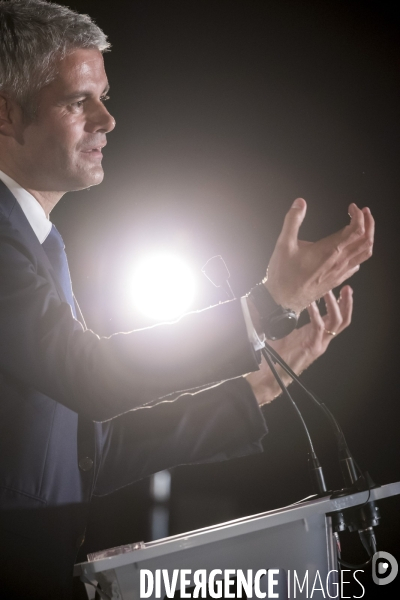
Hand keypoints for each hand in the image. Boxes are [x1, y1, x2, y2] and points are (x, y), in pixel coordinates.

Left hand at [245, 286, 352, 405]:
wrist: (270, 375)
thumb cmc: (275, 353)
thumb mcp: (285, 331)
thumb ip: (290, 318)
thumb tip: (285, 300)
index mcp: (316, 335)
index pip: (335, 318)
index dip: (341, 303)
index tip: (341, 288)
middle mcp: (321, 339)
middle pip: (342, 320)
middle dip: (346, 303)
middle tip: (347, 287)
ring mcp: (318, 344)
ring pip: (336, 322)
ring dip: (334, 305)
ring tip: (330, 291)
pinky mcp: (311, 347)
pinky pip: (318, 327)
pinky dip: (315, 314)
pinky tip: (311, 303)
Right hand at [266, 199, 373, 312]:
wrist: (283, 302)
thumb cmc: (283, 274)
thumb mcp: (283, 245)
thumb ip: (292, 221)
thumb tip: (300, 202)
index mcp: (329, 250)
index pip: (356, 229)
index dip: (358, 215)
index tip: (351, 207)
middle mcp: (339, 262)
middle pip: (366, 240)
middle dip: (368, 223)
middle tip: (363, 212)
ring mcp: (340, 273)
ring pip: (364, 253)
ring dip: (368, 237)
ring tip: (363, 226)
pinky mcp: (337, 280)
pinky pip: (356, 265)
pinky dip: (360, 252)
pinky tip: (352, 249)